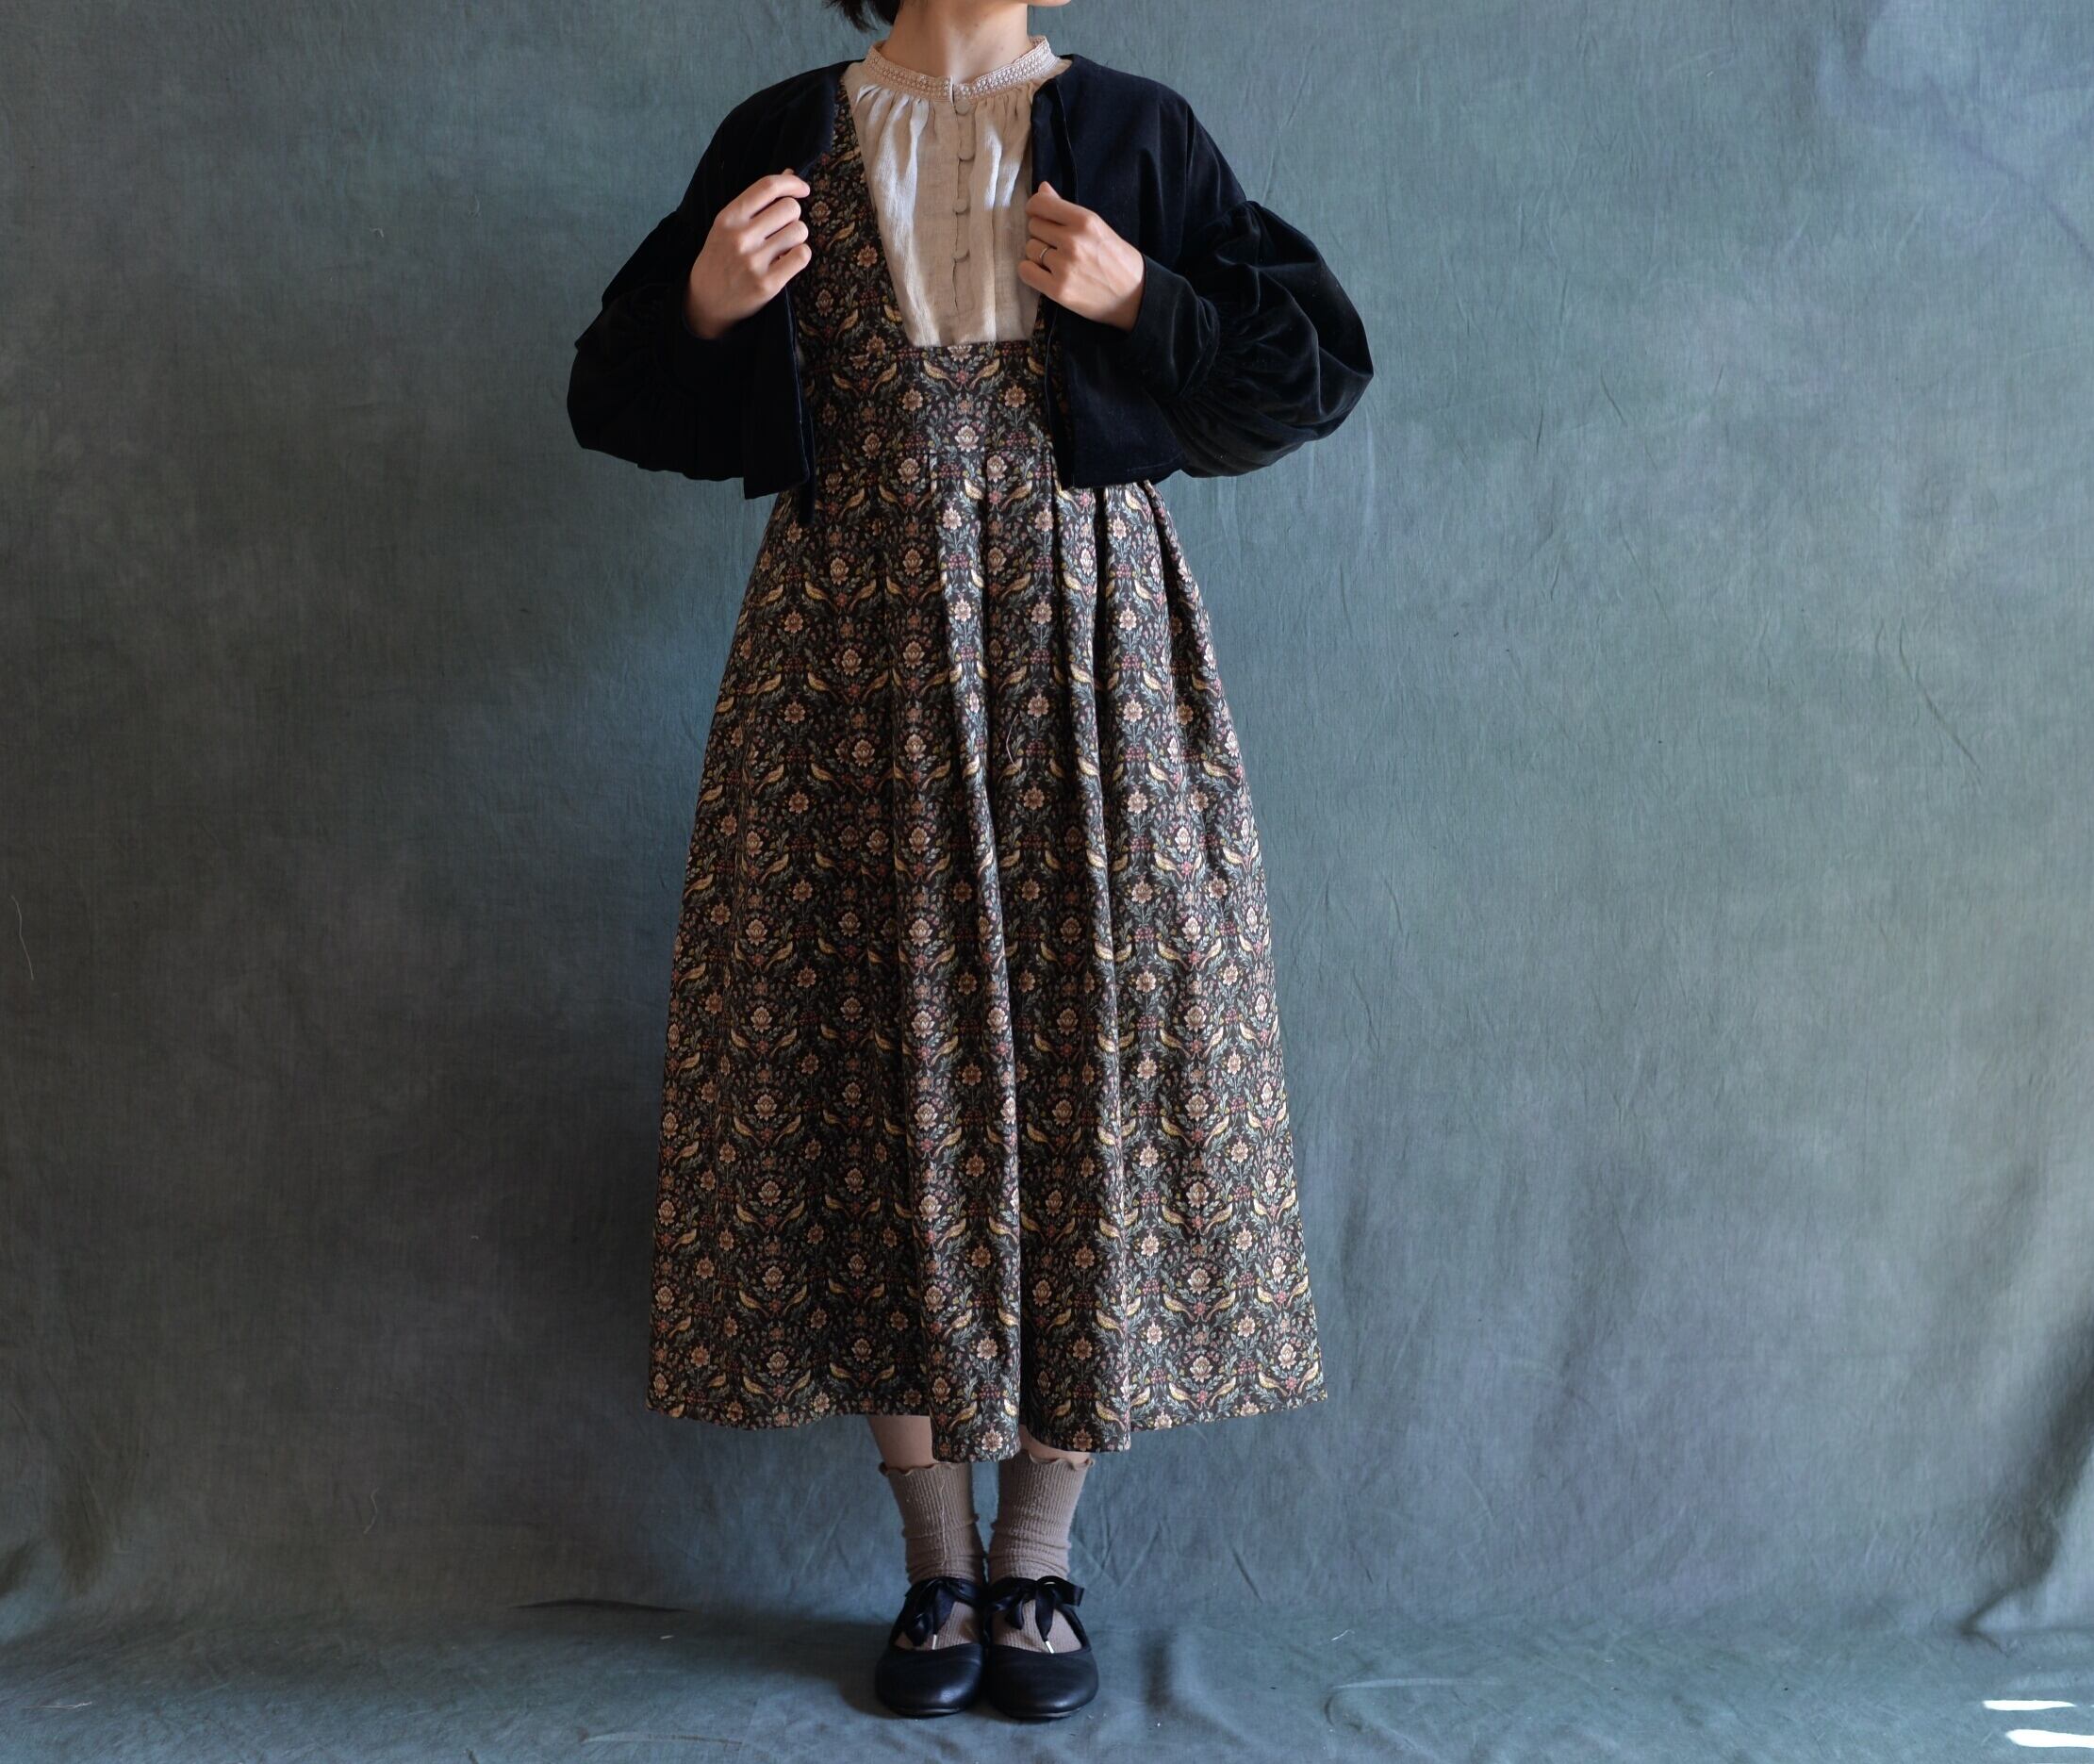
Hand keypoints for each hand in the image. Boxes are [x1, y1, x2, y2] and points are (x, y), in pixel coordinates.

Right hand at [684, 170, 811, 338]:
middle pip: (790, 208)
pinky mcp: (768, 284)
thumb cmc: (721, 258)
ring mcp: (754, 261)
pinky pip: (802, 256)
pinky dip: (801, 255)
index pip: (768, 186)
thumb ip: (757, 201)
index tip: (803, 189)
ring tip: (785, 246)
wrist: (705, 302)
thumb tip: (789, 173)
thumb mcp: (728, 225)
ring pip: (799, 231)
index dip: (792, 183)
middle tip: (784, 229)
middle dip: (794, 216)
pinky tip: (789, 260)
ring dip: (798, 237)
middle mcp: (740, 237)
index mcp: (729, 217)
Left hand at [1017, 181, 1145, 330]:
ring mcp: (1065, 267)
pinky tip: (1045, 274)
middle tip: (1058, 245)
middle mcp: (1073, 241)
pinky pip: (1026, 272)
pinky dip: (1031, 272)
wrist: (1134, 296)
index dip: (1035, 209)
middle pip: (1034, 226)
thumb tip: (1042, 188)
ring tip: (1057, 262)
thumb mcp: (1097, 227)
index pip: (1040, 203)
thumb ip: (1066, 209)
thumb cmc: (1116, 259)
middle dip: (1042, 234)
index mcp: (1085, 220)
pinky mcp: (1058, 290)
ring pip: (1030, 249)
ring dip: (1038, 254)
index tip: (1040, 216)